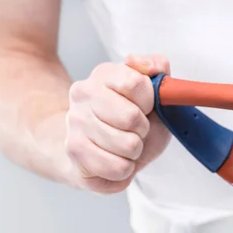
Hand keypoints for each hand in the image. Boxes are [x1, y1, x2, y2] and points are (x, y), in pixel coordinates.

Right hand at [65, 55, 170, 193]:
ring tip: (125, 145)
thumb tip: (140, 62)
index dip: (149, 101)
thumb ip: (157, 67)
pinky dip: (126, 170)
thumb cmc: (131, 119)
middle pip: (131, 117)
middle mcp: (83, 95)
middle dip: (143, 129)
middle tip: (135, 129)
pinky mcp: (75, 153)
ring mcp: (75, 124)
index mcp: (104, 74)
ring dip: (136, 151)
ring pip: (127, 146)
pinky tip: (116, 160)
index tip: (145, 107)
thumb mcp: (153, 91)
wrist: (99, 148)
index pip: (135, 83)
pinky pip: (118, 169)